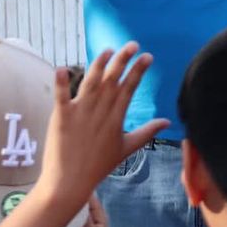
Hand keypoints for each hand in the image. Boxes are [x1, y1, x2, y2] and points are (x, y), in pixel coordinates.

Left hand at [32, 44, 162, 206]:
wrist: (70, 181)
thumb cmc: (98, 165)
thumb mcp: (126, 148)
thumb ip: (146, 133)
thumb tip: (166, 122)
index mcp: (116, 119)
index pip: (129, 89)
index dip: (138, 71)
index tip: (148, 56)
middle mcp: (100, 113)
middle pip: (112, 81)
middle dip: (123, 61)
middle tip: (132, 44)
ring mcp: (80, 113)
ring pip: (91, 83)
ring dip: (99, 65)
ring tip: (108, 50)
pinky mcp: (61, 117)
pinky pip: (60, 96)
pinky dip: (60, 83)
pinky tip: (61, 67)